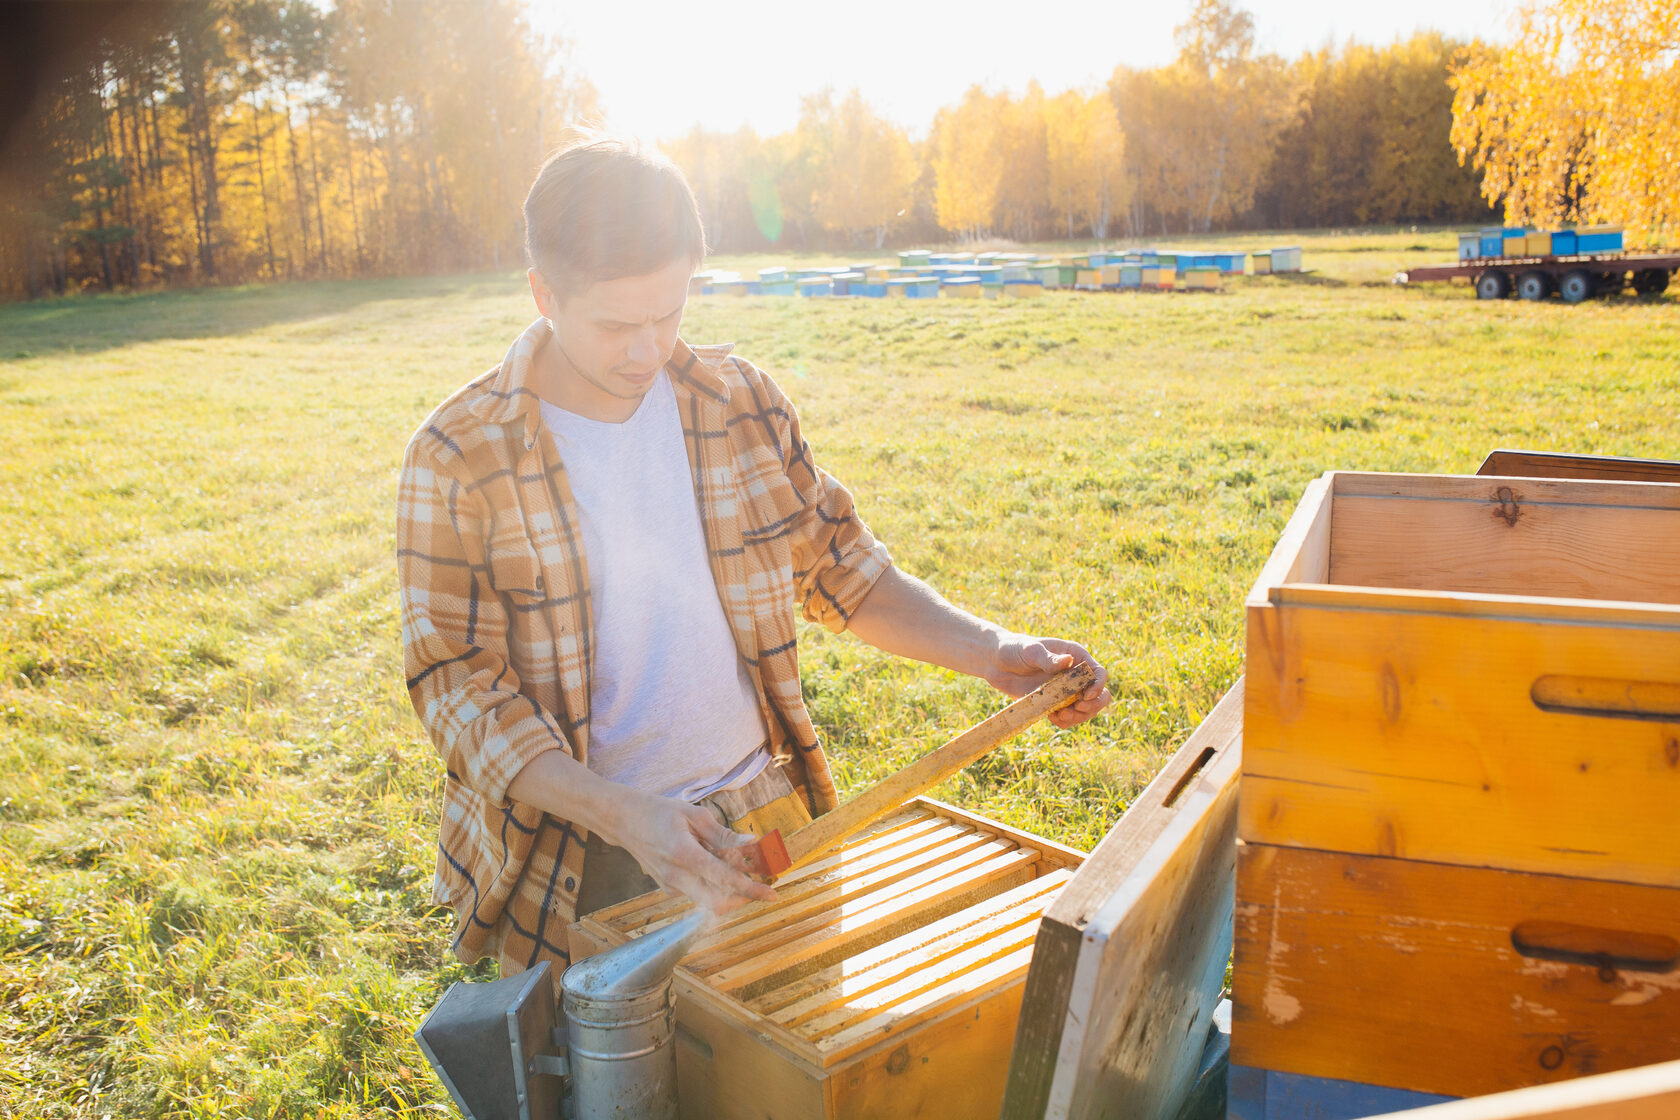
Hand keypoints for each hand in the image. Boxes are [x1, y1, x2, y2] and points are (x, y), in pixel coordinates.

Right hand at [615, 792, 778, 916]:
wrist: (624, 822)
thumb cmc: (660, 813)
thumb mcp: (694, 815)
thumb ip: (723, 834)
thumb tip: (752, 844)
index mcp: (685, 855)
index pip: (724, 880)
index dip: (751, 889)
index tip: (772, 893)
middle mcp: (676, 877)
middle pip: (717, 904)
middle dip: (742, 898)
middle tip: (759, 883)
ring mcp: (670, 886)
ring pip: (708, 901)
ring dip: (727, 890)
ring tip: (734, 865)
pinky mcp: (667, 889)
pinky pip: (696, 893)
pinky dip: (711, 884)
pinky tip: (710, 862)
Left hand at [982, 634, 1110, 729]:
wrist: (996, 662)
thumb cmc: (1014, 648)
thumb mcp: (1030, 650)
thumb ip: (1047, 658)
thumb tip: (1068, 661)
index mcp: (1076, 656)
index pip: (1098, 673)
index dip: (1098, 685)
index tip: (1087, 695)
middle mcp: (1075, 675)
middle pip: (1099, 695)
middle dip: (1093, 705)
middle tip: (1077, 709)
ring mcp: (1066, 690)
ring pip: (1086, 710)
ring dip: (1079, 717)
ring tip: (1061, 716)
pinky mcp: (1054, 703)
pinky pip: (1068, 717)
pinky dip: (1065, 722)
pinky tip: (1053, 718)